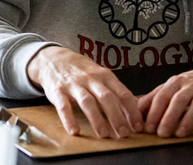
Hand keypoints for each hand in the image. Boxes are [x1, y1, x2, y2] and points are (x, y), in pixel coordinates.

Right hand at [26, 46, 143, 138]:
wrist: (53, 59)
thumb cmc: (82, 71)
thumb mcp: (101, 75)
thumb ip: (115, 91)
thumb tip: (134, 110)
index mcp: (105, 75)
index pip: (122, 93)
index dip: (132, 110)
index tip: (138, 126)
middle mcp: (90, 79)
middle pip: (107, 97)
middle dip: (117, 116)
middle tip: (124, 133)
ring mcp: (73, 85)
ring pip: (87, 101)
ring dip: (97, 119)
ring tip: (105, 134)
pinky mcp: (58, 91)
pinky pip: (64, 106)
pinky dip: (69, 119)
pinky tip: (74, 131)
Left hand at [138, 60, 192, 137]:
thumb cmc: (192, 84)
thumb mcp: (172, 86)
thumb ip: (154, 98)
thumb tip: (136, 110)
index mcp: (176, 82)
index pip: (163, 96)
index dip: (154, 111)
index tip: (148, 127)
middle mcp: (192, 85)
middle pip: (179, 99)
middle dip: (169, 117)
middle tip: (162, 133)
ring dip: (188, 119)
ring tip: (180, 133)